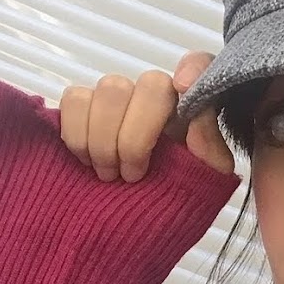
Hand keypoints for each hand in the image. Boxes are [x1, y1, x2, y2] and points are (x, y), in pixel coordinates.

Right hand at [59, 50, 235, 182]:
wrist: (140, 217)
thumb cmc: (174, 194)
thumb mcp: (202, 183)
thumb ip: (209, 154)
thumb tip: (197, 130)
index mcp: (190, 107)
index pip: (200, 66)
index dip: (193, 69)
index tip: (183, 88)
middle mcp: (155, 94)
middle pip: (148, 84)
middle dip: (134, 137)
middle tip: (130, 176)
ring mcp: (118, 98)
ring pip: (108, 89)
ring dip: (103, 138)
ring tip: (106, 174)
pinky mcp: (83, 108)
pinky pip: (73, 101)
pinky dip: (76, 133)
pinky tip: (85, 161)